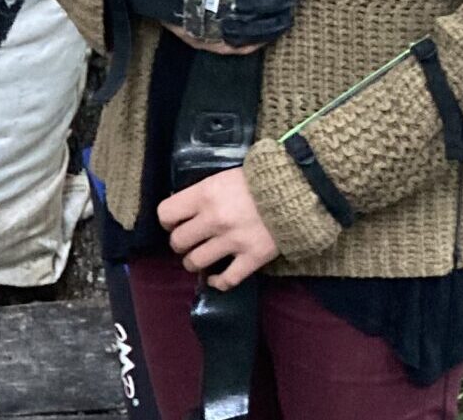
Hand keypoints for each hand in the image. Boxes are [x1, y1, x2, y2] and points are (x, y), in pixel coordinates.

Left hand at [157, 168, 277, 290]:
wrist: (296, 191)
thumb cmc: (256, 181)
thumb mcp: (222, 178)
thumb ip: (202, 193)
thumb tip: (184, 208)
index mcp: (204, 195)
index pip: (166, 214)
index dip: (166, 221)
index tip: (173, 223)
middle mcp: (214, 219)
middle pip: (178, 242)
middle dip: (179, 244)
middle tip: (188, 242)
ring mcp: (233, 241)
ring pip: (195, 262)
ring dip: (193, 263)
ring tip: (198, 259)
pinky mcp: (252, 258)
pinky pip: (226, 280)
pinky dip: (217, 283)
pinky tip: (214, 279)